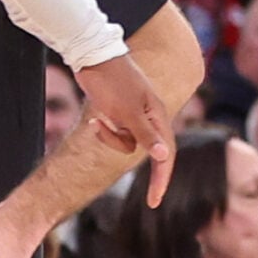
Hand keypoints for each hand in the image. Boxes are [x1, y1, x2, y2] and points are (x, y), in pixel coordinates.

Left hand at [71, 50, 174, 205]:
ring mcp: (134, 115)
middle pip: (148, 151)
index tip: (154, 200)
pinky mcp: (119, 112)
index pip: (166, 154)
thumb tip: (164, 156)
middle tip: (149, 201)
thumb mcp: (126, 111)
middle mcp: (150, 117)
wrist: (91, 56)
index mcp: (158, 116)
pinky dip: (104, 129)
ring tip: (97, 120)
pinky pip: (115, 132)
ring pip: (126, 142)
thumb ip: (146, 135)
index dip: (162, 178)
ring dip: (110, 138)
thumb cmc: (111, 82)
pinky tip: (95, 117)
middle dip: (140, 166)